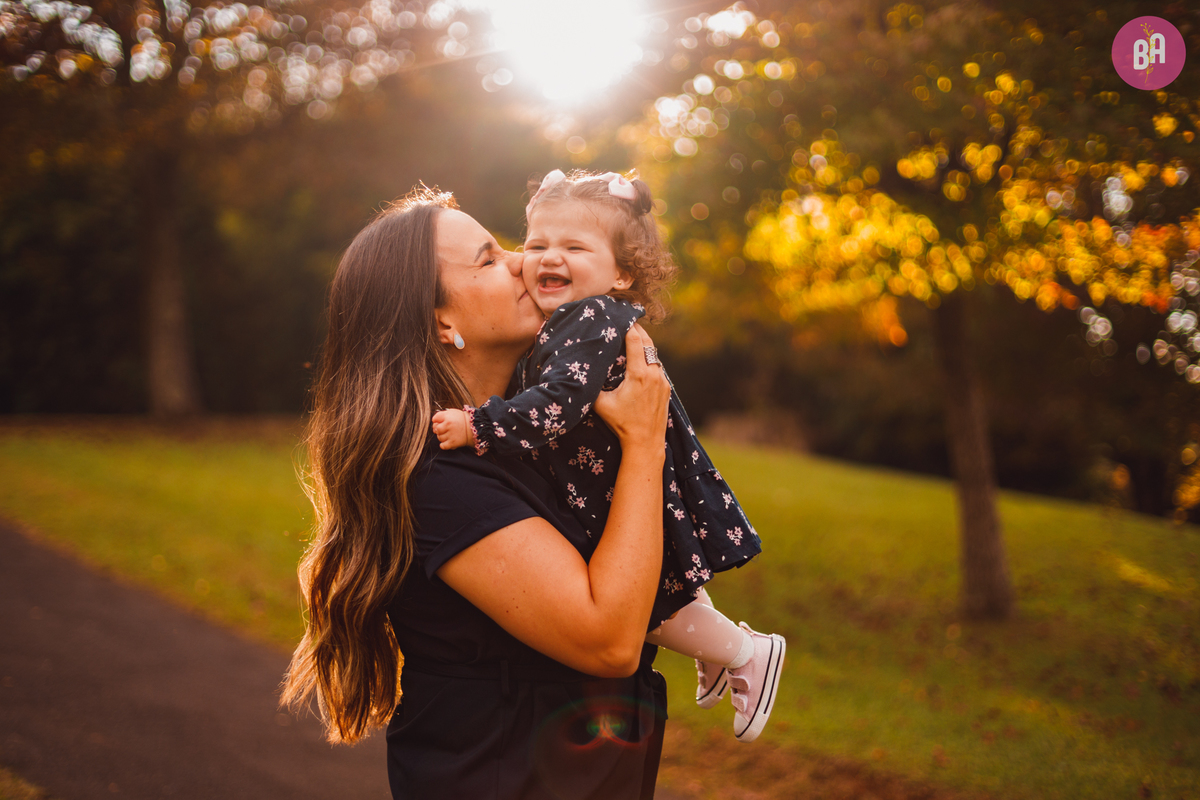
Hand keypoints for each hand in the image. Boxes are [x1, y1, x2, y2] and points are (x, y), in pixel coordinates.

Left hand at [432, 408, 474, 449]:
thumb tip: (434, 420)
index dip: (436, 421)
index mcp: (447, 416)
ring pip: (439, 437)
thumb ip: (442, 415)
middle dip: (438, 429)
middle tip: (445, 429)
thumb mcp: (452, 412)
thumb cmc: (462, 419)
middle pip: (436, 429)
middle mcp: (448, 425)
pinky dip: (444, 444)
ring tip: (449, 435)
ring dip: (442, 437)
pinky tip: (448, 441)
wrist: (474, 427)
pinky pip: (442, 446)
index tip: (440, 422)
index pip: (434, 419)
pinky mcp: (453, 443)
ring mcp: (450, 434)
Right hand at [593, 324, 669, 452]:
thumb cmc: (622, 424)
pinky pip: (657, 366)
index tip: (621, 316)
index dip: (628, 326)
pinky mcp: (667, 388)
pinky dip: (649, 358)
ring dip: (643, 344)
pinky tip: (639, 359)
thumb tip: (580, 371)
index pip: (635, 340)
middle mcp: (654, 374)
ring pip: (654, 354)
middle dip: (637, 329)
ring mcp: (663, 380)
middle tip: (626, 320)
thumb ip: (592, 386)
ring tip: (631, 337)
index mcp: (639, 374)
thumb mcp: (601, 405)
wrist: (645, 443)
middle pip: (648, 342)